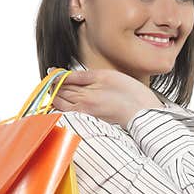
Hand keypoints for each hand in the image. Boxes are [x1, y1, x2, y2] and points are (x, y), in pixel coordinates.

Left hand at [47, 67, 162, 127]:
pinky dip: (64, 108)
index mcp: (84, 93)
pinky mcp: (90, 121)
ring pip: (62, 105)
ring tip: (56, 90)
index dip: (55, 76)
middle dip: (54, 86)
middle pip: (60, 94)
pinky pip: (70, 114)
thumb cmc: (130, 95)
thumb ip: (83, 76)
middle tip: (51, 80)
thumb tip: (64, 75)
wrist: (142, 113)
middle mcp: (82, 106)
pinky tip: (65, 104)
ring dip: (57, 97)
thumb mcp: (106, 76)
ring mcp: (85, 114)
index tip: (51, 72)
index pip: (62, 82)